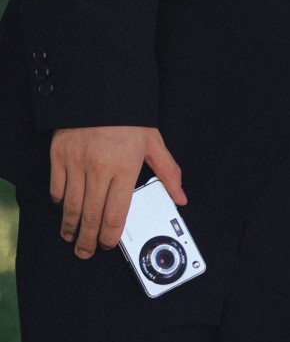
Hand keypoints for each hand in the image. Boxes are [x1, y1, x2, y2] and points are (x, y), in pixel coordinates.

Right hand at [49, 125, 186, 257]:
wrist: (100, 90)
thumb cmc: (128, 117)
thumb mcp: (153, 142)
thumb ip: (168, 172)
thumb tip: (180, 197)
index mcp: (124, 168)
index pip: (116, 214)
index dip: (111, 236)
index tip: (108, 244)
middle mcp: (99, 169)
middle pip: (91, 216)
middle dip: (88, 240)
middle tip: (86, 251)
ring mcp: (76, 163)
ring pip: (71, 206)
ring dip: (70, 226)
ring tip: (72, 237)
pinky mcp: (59, 156)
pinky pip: (57, 187)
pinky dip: (60, 201)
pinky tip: (65, 208)